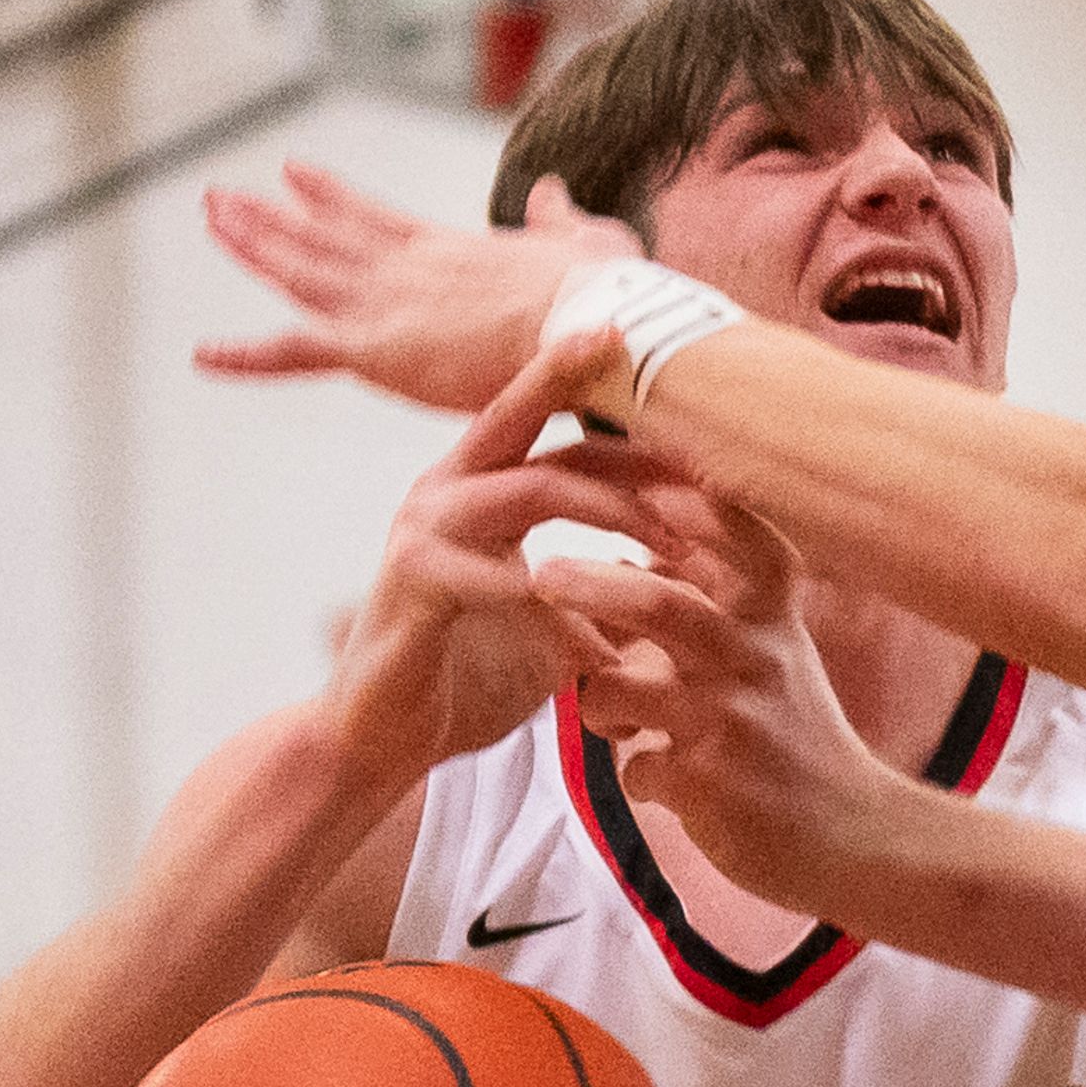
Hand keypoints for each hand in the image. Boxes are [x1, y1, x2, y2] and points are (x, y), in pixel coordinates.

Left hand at [200, 162, 637, 414]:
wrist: (595, 322)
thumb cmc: (603, 293)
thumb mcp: (585, 238)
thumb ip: (559, 218)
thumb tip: (552, 191)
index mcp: (449, 250)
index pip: (375, 219)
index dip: (330, 198)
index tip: (294, 174)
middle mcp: (406, 269)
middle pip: (322, 238)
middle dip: (269, 217)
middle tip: (221, 197)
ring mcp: (385, 305)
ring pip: (299, 273)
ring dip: (251, 245)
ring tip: (212, 218)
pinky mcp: (376, 349)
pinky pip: (295, 352)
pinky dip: (248, 356)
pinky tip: (203, 354)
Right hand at [319, 334, 667, 795]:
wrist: (387, 741)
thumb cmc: (474, 676)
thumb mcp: (557, 619)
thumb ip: (608, 589)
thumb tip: (698, 581)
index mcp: (480, 490)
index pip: (559, 438)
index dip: (631, 432)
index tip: (698, 410)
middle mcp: (447, 493)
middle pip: (517, 415)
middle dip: (574, 377)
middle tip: (629, 345)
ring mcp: (424, 532)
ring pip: (529, 490)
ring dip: (611, 510)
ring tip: (676, 542)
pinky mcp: (411, 582)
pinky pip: (494, 573)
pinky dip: (554, 596)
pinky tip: (605, 627)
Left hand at [533, 482, 901, 917]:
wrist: (855, 837)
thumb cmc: (802, 738)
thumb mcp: (779, 656)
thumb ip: (722, 607)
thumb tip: (637, 553)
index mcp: (773, 622)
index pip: (743, 542)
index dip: (693, 507)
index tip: (644, 485)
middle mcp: (755, 661)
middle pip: (662, 607)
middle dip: (592, 586)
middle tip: (542, 573)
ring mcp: (731, 723)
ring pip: (618, 690)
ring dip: (599, 702)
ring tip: (617, 719)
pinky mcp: (709, 786)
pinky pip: (634, 768)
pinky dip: (640, 776)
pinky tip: (669, 784)